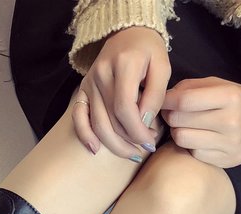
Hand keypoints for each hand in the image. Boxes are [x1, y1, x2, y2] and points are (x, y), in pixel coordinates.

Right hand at [73, 26, 170, 157]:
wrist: (127, 33)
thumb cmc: (148, 51)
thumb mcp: (162, 67)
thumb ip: (156, 95)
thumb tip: (144, 124)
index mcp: (123, 65)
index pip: (125, 108)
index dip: (137, 131)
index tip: (150, 142)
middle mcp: (101, 75)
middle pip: (111, 120)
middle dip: (129, 141)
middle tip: (145, 149)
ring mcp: (89, 84)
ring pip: (97, 124)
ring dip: (114, 145)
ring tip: (131, 153)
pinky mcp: (83, 91)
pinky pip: (78, 117)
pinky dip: (84, 135)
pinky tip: (95, 149)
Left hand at [161, 77, 240, 166]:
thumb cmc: (240, 102)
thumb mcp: (222, 85)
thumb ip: (192, 87)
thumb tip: (164, 97)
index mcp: (230, 97)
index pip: (184, 101)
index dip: (167, 101)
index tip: (163, 101)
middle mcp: (231, 121)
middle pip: (179, 121)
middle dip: (171, 116)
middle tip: (174, 114)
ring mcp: (229, 144)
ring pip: (182, 139)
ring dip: (178, 132)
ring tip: (186, 126)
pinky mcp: (227, 161)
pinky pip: (193, 154)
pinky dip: (191, 146)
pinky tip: (200, 139)